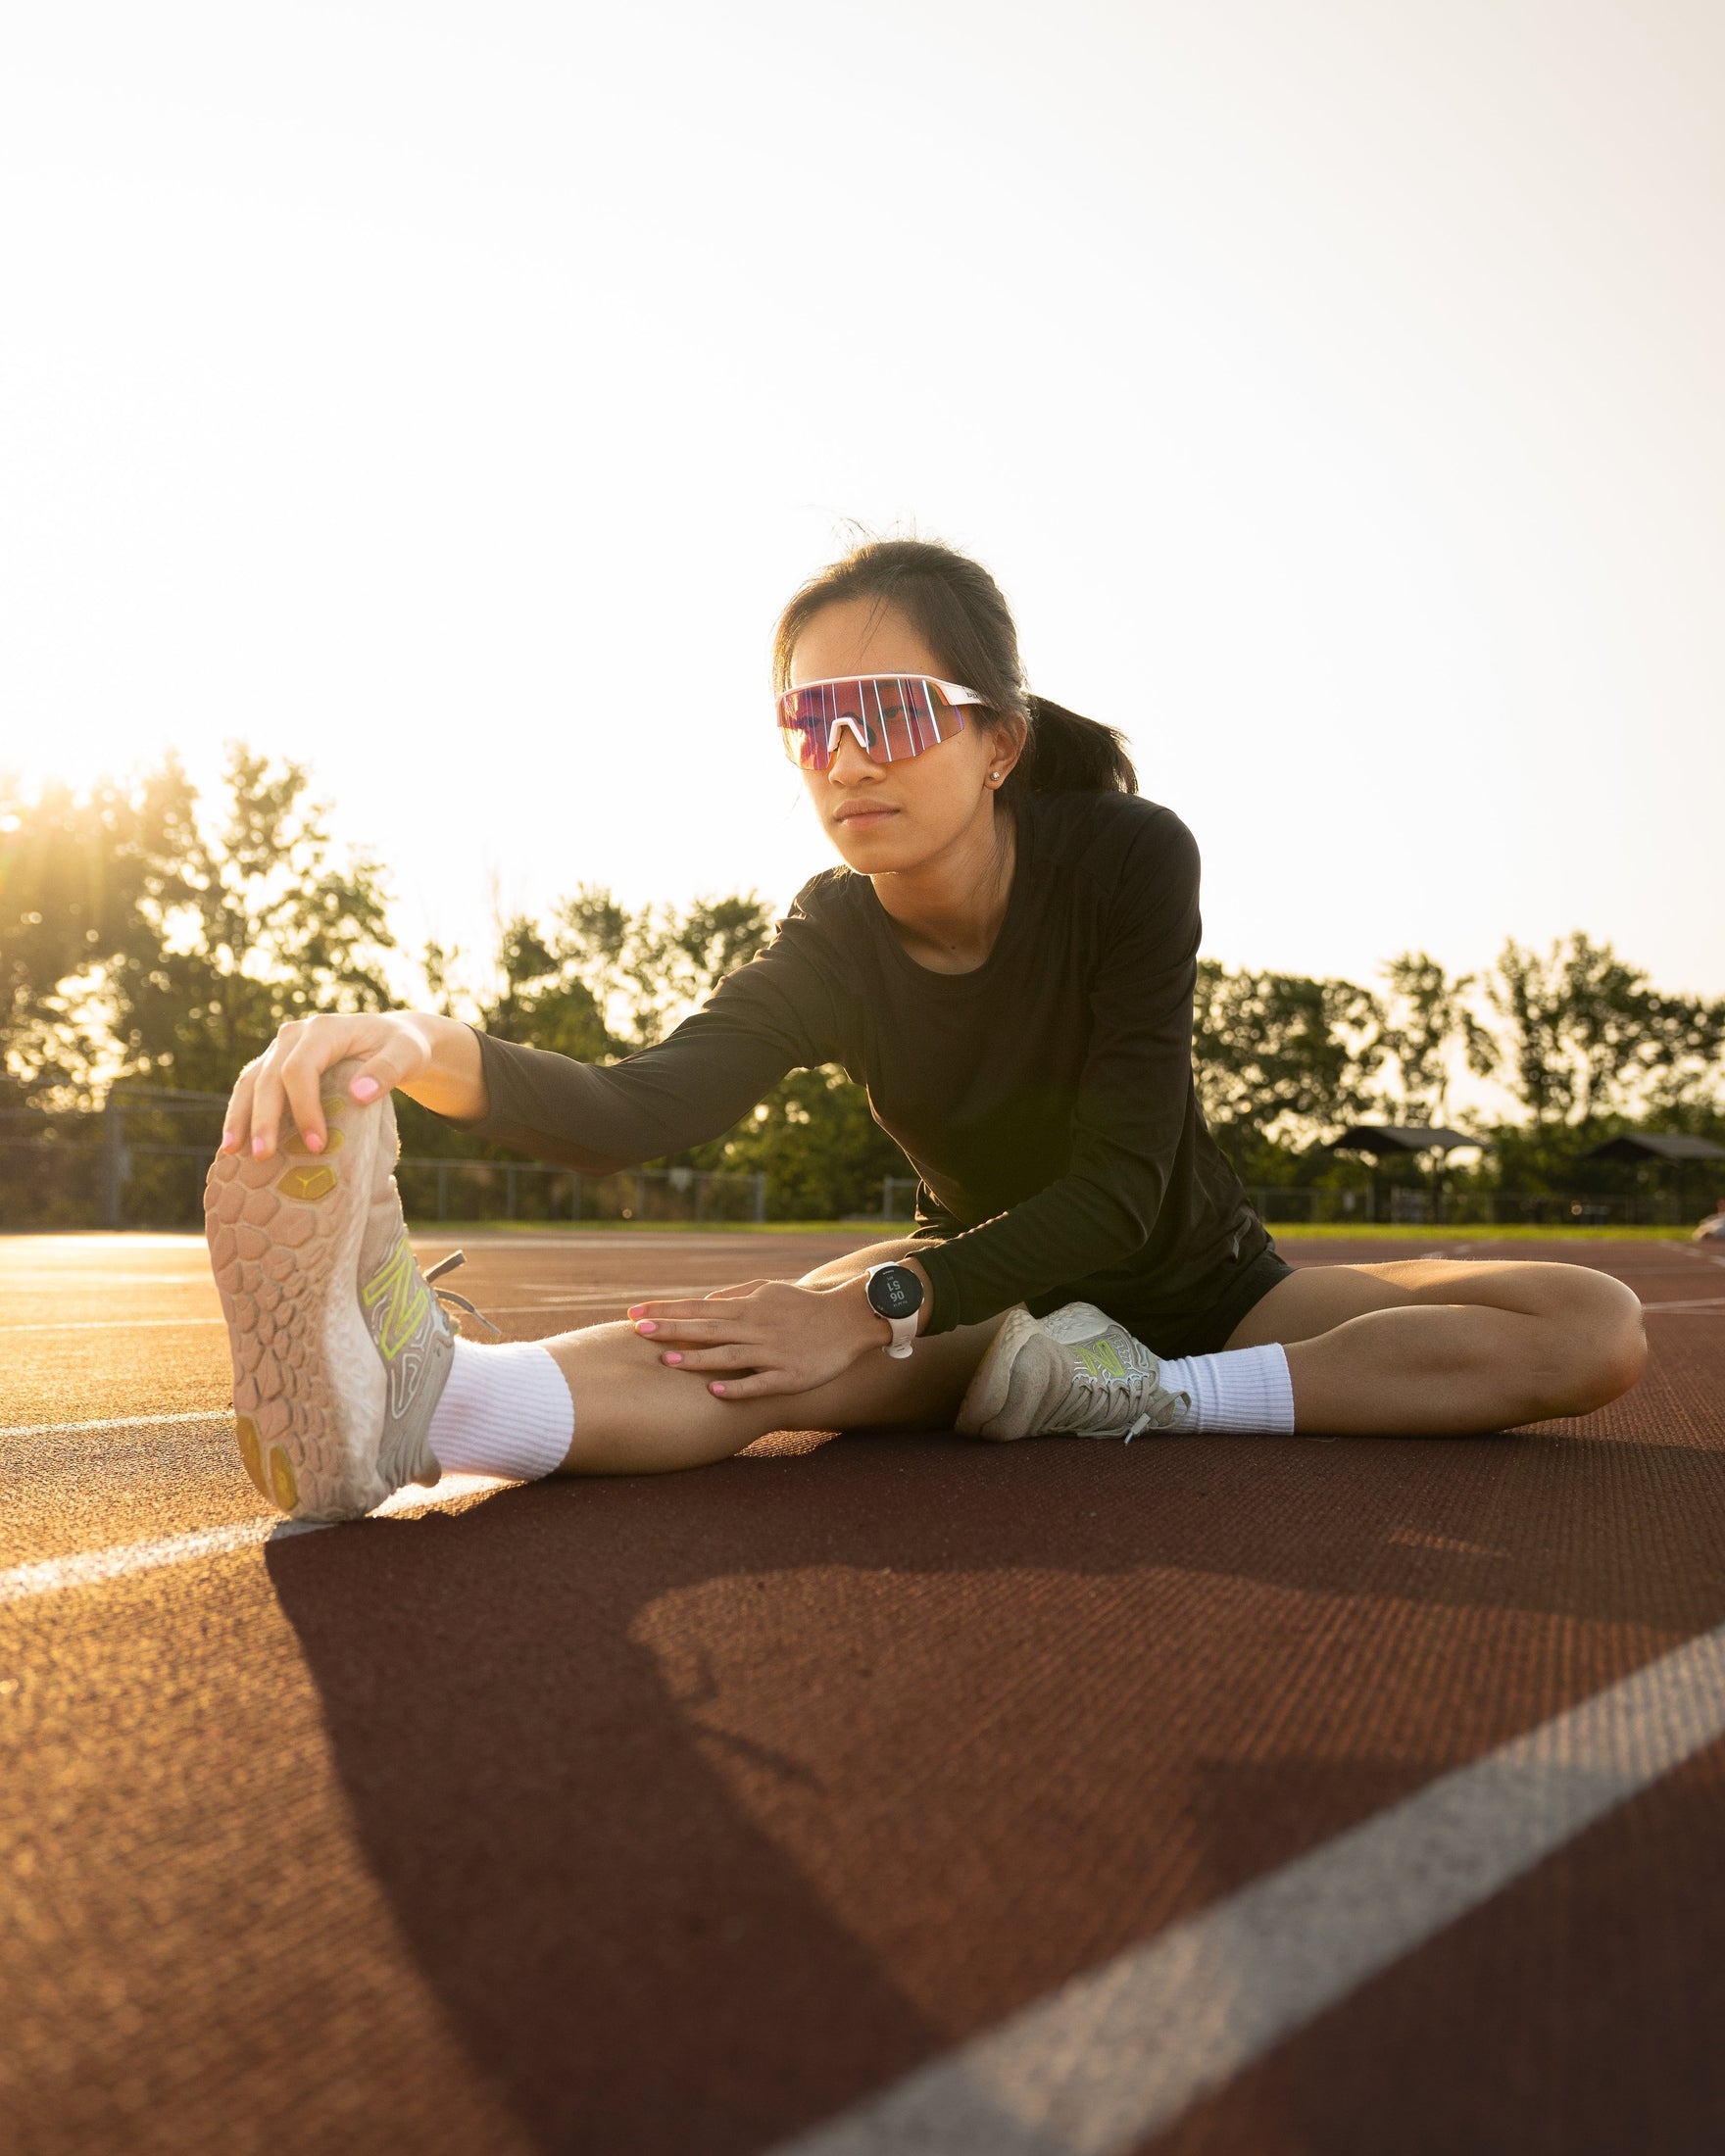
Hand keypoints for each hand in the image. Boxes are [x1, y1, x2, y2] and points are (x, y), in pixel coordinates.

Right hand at [220, 1011, 442, 1159]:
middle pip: (269, 1077)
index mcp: (324, 1030)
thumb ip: (387, 1071)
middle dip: (264, 1119)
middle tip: (264, 1157)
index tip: (316, 1144)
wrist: (393, 1037)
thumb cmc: (402, 1047)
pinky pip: (252, 1086)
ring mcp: (282, 1049)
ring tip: (232, 1151)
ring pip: (251, 1080)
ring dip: (240, 1116)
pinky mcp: (277, 1064)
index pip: (301, 1070)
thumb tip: (357, 1095)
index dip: (303, 1108)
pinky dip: (242, 1111)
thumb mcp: (408, 1054)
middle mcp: (295, 1035)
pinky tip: (235, 1141)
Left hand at [627, 1277, 890, 1401]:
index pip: (699, 1307)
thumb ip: (736, 1295)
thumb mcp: (770, 1291)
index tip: (635, 1313)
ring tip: (667, 1361)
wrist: (850, 1319)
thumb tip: (704, 1302)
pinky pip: (759, 1383)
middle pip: (707, 1328)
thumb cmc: (805, 1305)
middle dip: (671, 1329)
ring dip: (698, 1358)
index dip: (667, 1310)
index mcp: (749, 1307)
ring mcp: (773, 1352)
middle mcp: (756, 1327)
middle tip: (638, 1331)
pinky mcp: (790, 1375)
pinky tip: (714, 1392)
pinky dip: (737, 1387)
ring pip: (729, 1355)